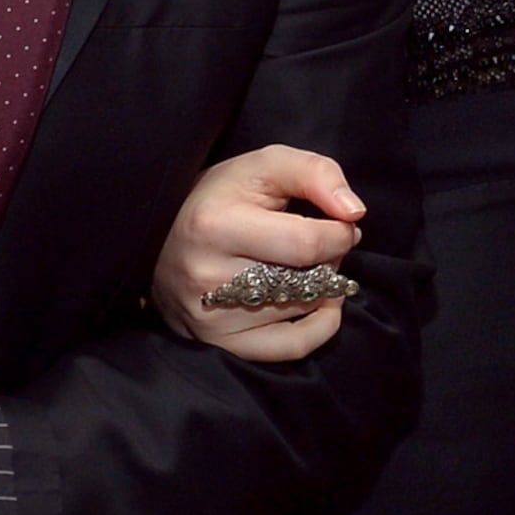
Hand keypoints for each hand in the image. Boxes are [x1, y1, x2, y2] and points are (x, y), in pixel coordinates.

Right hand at [149, 145, 364, 361]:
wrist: (161, 238)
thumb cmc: (221, 198)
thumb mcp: (264, 166)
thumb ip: (316, 173)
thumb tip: (354, 213)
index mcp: (215, 226)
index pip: (306, 244)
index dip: (340, 234)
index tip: (341, 224)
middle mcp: (208, 277)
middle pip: (307, 280)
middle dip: (331, 259)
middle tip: (323, 244)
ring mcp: (211, 318)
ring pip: (302, 310)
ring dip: (324, 287)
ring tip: (308, 265)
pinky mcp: (219, 343)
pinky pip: (291, 348)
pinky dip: (320, 327)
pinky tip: (321, 304)